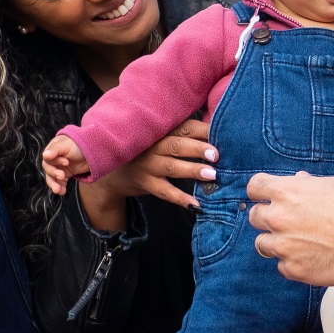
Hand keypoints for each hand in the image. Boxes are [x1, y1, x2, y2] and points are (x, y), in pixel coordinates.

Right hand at [40, 134, 87, 194]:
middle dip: (54, 174)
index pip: (47, 160)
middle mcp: (54, 160)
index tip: (67, 162)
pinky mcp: (65, 174)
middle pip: (48, 170)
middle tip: (62, 176)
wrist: (92, 149)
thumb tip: (44, 155)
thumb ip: (55, 150)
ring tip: (58, 190)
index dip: (55, 163)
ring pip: (52, 178)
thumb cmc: (78, 143)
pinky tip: (62, 192)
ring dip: (54, 184)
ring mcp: (59, 167)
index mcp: (51, 150)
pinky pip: (60, 183)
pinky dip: (61, 187)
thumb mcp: (66, 144)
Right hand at [85, 119, 217, 211]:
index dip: (202, 130)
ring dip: (192, 170)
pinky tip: (196, 205)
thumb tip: (214, 128)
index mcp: (160, 131)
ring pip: (172, 167)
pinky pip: (165, 192)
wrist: (113, 172)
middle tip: (216, 154)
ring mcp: (148, 166)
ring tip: (212, 174)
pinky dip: (180, 199)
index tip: (220, 133)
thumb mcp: (158, 135)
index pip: (183, 127)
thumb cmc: (146, 149)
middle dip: (197, 148)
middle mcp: (153, 146)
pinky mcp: (146, 184)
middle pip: (177, 145)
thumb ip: (181, 131)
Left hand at [246, 172, 333, 285]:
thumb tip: (299, 180)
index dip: (261, 191)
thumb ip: (310, 183)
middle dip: (267, 217)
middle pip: (254, 216)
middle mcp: (279, 218)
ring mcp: (283, 246)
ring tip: (299, 242)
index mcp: (287, 192)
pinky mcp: (292, 269)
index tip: (266, 197)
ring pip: (263, 244)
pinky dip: (291, 262)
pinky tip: (309, 257)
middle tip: (286, 221)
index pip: (255, 187)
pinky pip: (281, 265)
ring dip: (277, 241)